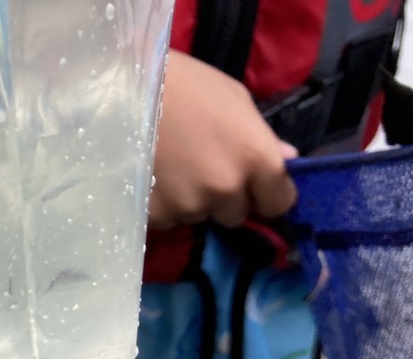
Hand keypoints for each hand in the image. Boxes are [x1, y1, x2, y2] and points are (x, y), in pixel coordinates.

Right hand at [147, 52, 298, 229]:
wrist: (125, 88)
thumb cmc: (186, 84)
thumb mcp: (234, 100)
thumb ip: (263, 136)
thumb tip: (287, 158)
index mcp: (257, 159)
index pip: (278, 203)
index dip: (267, 194)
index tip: (253, 185)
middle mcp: (226, 190)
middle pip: (235, 214)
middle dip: (225, 197)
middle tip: (202, 168)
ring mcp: (188, 206)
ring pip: (198, 216)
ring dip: (190, 200)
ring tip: (171, 167)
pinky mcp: (155, 216)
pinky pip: (167, 219)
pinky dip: (162, 204)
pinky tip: (151, 176)